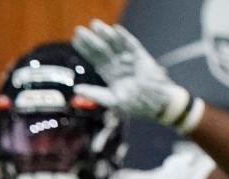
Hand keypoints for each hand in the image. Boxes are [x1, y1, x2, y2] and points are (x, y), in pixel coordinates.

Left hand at [72, 20, 192, 126]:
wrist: (154, 103)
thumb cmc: (133, 104)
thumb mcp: (111, 100)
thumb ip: (95, 94)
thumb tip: (77, 89)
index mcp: (109, 73)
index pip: (94, 58)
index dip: (85, 49)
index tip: (75, 40)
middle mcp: (117, 63)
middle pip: (101, 49)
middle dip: (90, 39)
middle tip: (79, 30)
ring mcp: (128, 58)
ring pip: (114, 43)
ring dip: (105, 34)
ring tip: (94, 25)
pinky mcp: (140, 55)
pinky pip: (131, 44)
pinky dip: (124, 37)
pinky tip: (115, 30)